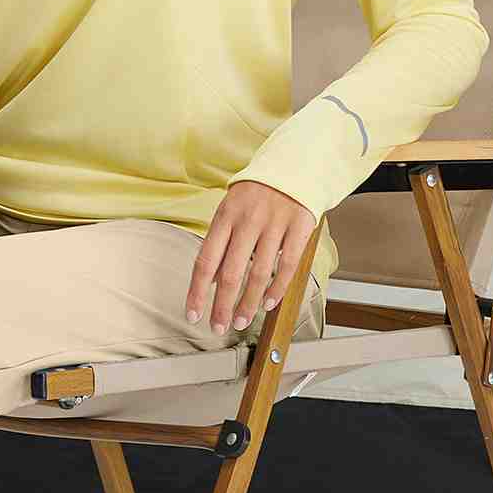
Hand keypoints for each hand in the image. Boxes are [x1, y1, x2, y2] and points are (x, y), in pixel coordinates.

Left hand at [185, 179, 317, 335]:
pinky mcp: (299, 227)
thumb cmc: (255, 195)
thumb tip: (208, 282)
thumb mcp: (231, 211)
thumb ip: (221, 243)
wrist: (292, 166)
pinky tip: (268, 303)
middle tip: (218, 327)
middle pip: (230, 273)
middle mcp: (247, 221)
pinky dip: (277, 288)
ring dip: (248, 303)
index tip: (193, 314)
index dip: (197, 291)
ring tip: (241, 321)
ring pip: (258, 274)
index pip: (205, 261)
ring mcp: (274, 224)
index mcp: (224, 216)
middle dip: (222, 305)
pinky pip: (287, 265)